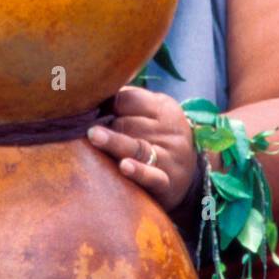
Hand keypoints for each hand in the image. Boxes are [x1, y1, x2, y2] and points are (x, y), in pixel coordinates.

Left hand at [87, 85, 196, 211]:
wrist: (190, 175)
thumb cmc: (158, 137)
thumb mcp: (153, 113)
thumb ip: (127, 101)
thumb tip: (92, 95)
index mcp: (165, 108)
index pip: (130, 100)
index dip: (107, 104)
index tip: (90, 111)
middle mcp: (170, 131)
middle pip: (129, 124)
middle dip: (107, 126)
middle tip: (88, 132)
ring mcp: (170, 158)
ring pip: (137, 147)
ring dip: (114, 142)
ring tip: (93, 135)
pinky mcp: (168, 183)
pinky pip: (153, 177)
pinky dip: (139, 172)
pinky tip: (124, 166)